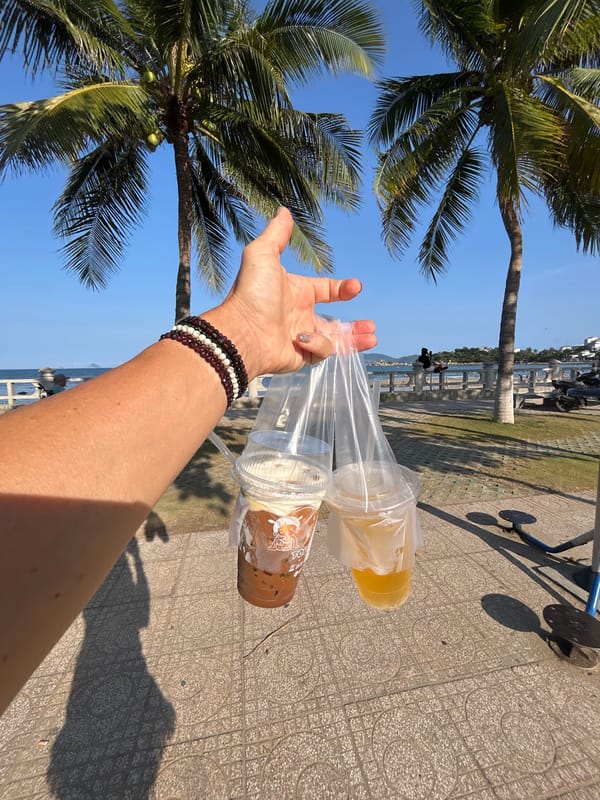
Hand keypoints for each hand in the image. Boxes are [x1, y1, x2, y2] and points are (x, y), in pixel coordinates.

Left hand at [214, 207, 376, 375]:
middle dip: (355, 325)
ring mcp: (301, 337)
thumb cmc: (251, 293)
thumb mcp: (262, 255)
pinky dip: (318, 344)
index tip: (356, 287)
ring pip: (334, 341)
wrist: (241, 332)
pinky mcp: (300, 357)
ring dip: (353, 340)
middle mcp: (300, 315)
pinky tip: (305, 339)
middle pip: (335, 322)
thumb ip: (276, 234)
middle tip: (370, 326)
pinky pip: (320, 352)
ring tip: (371, 338)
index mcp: (296, 292)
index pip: (326, 290)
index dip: (343, 289)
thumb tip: (284, 210)